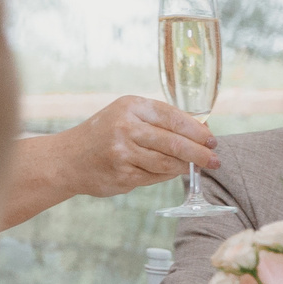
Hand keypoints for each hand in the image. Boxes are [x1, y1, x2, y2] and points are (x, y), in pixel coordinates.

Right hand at [58, 97, 219, 197]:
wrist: (67, 159)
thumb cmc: (103, 134)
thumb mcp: (126, 115)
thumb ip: (158, 120)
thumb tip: (201, 131)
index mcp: (131, 106)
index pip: (174, 117)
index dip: (197, 131)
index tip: (212, 140)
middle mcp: (126, 127)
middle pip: (174, 143)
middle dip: (200, 153)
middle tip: (215, 159)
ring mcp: (123, 152)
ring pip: (167, 163)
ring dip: (185, 167)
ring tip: (197, 168)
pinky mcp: (122, 174)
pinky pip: (155, 177)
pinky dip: (167, 176)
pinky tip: (172, 173)